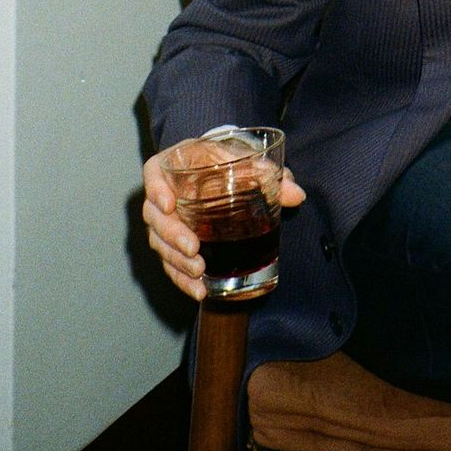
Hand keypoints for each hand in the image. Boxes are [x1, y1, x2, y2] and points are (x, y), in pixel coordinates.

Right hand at [142, 144, 305, 302]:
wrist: (219, 169)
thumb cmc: (226, 160)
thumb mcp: (244, 160)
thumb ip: (267, 174)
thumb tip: (297, 195)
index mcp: (174, 164)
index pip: (153, 172)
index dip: (155, 189)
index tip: (168, 204)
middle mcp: (163, 193)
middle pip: (154, 216)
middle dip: (172, 236)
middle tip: (194, 249)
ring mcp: (165, 221)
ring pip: (160, 244)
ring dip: (176, 262)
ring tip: (199, 273)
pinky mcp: (172, 243)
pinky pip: (170, 262)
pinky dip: (182, 278)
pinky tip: (199, 291)